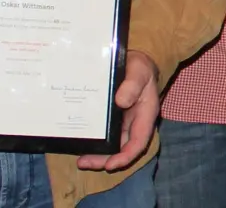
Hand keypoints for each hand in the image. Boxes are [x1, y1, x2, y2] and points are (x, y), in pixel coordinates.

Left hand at [78, 51, 158, 170]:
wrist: (133, 62)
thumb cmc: (140, 67)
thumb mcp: (139, 71)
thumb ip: (132, 85)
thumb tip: (121, 101)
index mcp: (145, 115)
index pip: (139, 142)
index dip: (126, 156)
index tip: (111, 164)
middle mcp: (134, 123)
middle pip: (123, 149)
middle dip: (105, 160)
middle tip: (84, 162)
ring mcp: (122, 123)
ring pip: (112, 145)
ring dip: (98, 155)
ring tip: (81, 160)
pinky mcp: (111, 120)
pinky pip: (104, 135)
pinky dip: (94, 142)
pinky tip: (80, 144)